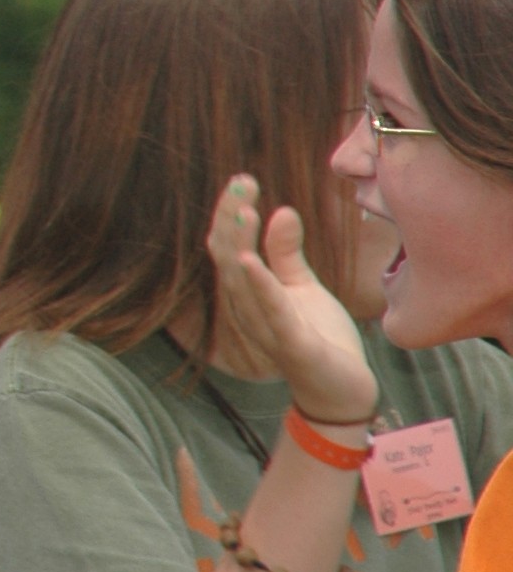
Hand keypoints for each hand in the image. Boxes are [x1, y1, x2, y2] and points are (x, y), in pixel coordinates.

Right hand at [207, 173, 377, 426]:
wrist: (342, 391)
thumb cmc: (317, 337)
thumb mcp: (301, 286)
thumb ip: (286, 251)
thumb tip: (282, 209)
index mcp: (249, 292)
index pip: (229, 245)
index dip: (231, 213)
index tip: (243, 179)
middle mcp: (248, 309)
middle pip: (229, 258)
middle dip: (232, 220)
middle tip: (241, 182)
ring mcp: (267, 329)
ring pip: (242, 283)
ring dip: (240, 245)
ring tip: (244, 211)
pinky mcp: (293, 347)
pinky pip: (272, 315)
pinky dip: (259, 288)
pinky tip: (250, 263)